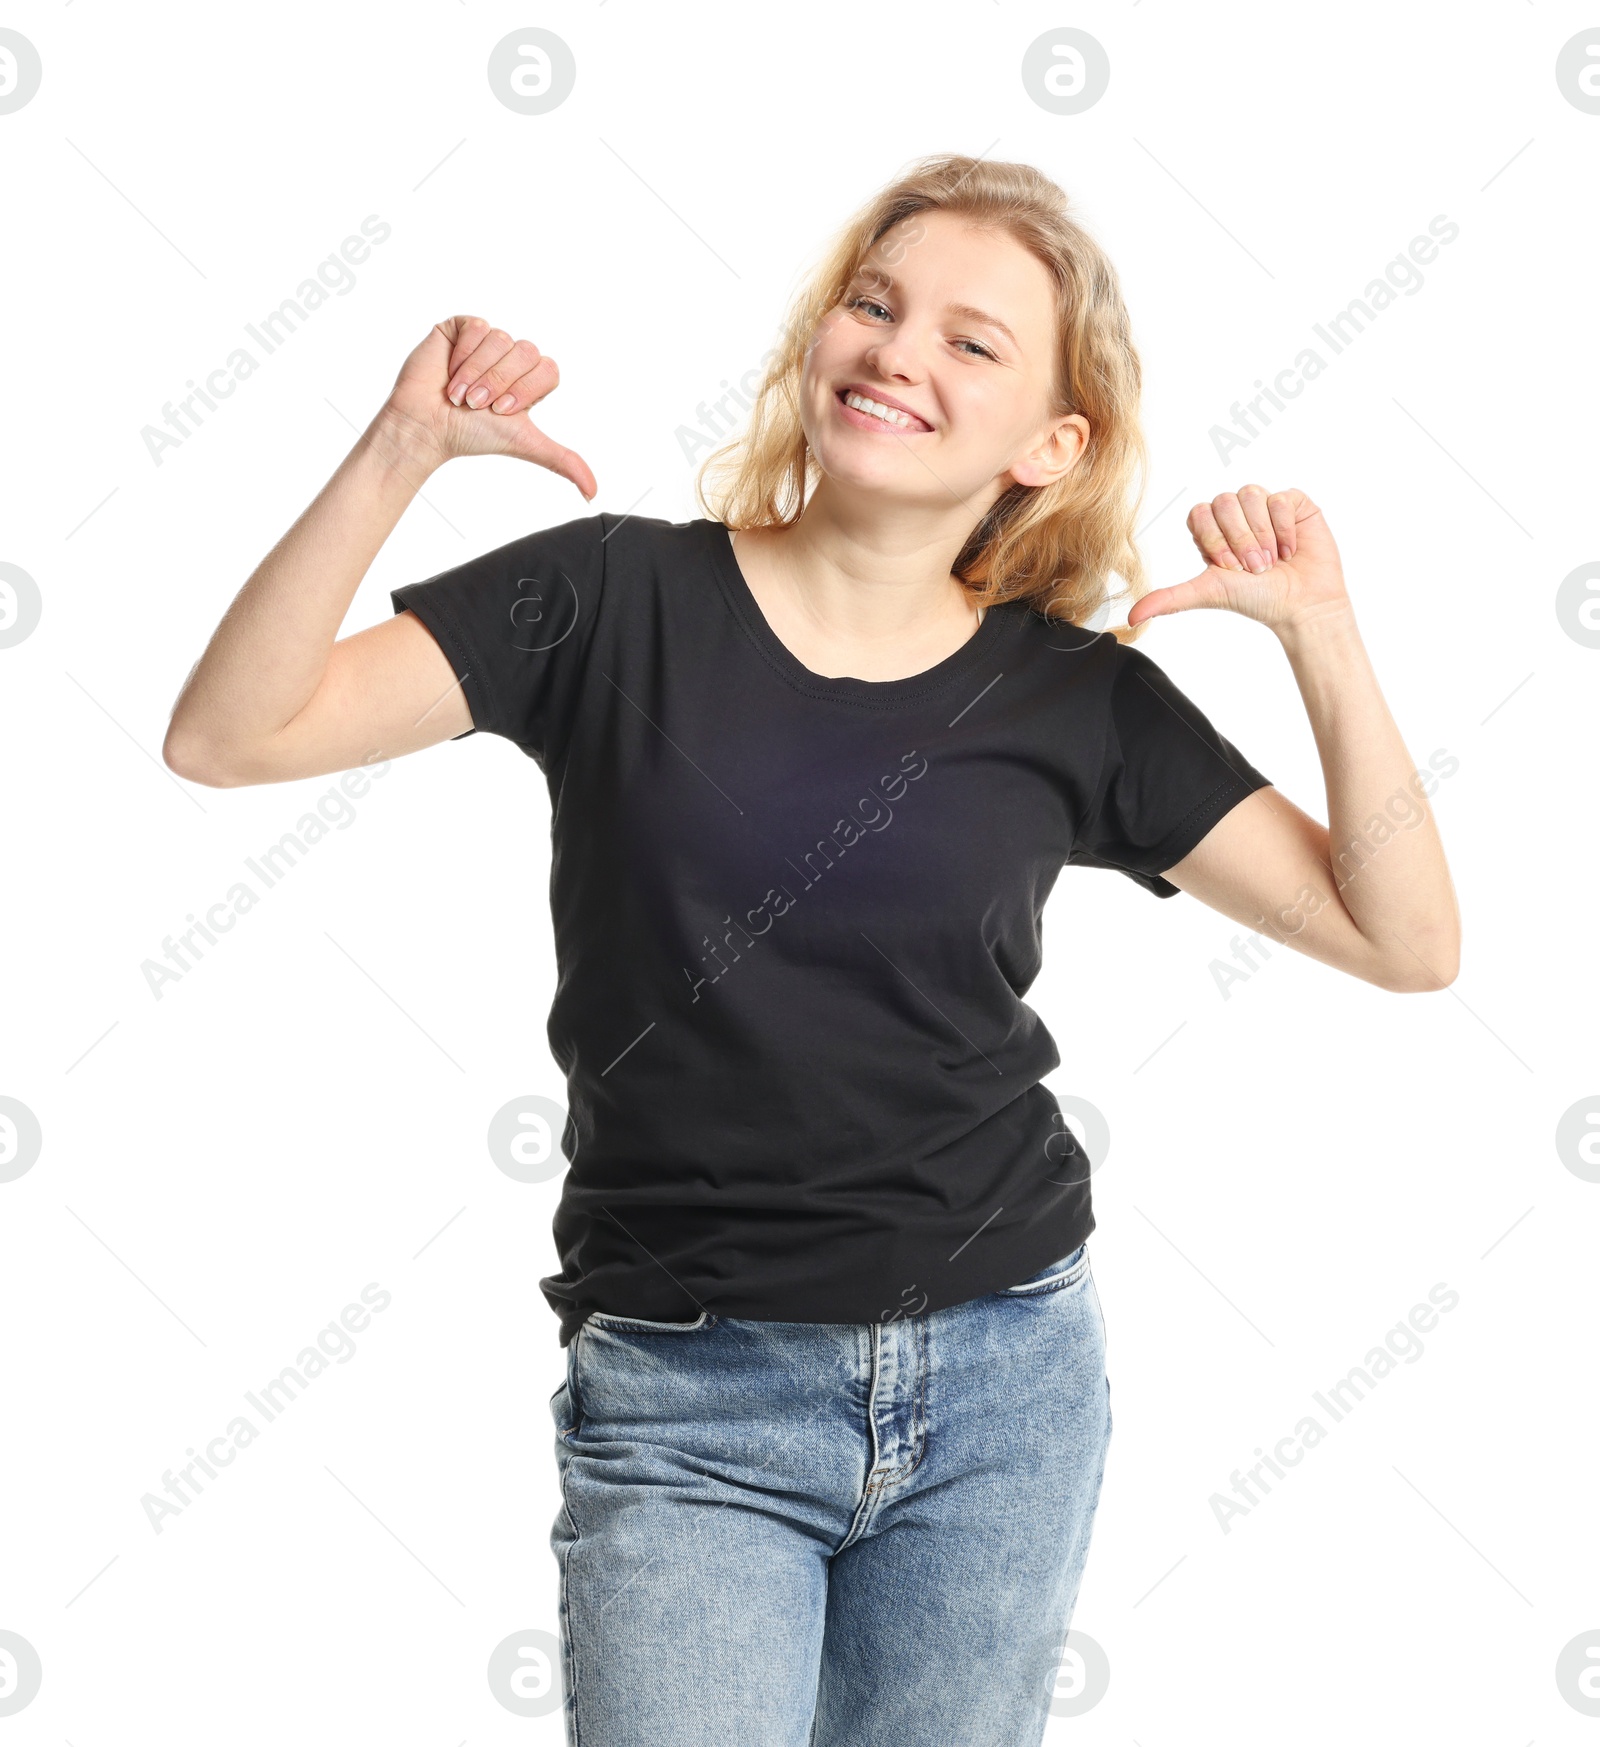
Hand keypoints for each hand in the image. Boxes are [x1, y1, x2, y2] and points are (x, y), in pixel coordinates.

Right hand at [380, 315, 596, 499]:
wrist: (427, 426)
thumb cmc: (471, 435)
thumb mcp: (526, 445)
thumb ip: (563, 461)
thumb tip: (593, 494)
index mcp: (531, 381)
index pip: (549, 370)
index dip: (525, 390)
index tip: (501, 411)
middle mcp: (512, 358)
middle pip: (526, 352)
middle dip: (499, 383)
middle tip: (477, 404)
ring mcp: (488, 341)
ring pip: (501, 339)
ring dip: (477, 372)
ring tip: (459, 393)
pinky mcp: (464, 327)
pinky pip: (477, 327)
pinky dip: (464, 353)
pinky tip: (450, 371)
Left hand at [1128, 485, 1350, 633]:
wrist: (1301, 605)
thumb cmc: (1257, 599)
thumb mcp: (1208, 593)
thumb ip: (1169, 598)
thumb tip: (1131, 617)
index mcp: (1212, 531)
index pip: (1199, 513)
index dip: (1213, 538)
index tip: (1228, 567)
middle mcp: (1236, 515)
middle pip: (1224, 502)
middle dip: (1239, 540)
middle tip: (1254, 568)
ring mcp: (1264, 506)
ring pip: (1251, 495)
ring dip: (1262, 534)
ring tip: (1272, 560)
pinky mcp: (1292, 503)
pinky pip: (1280, 498)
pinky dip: (1284, 528)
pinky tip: (1290, 550)